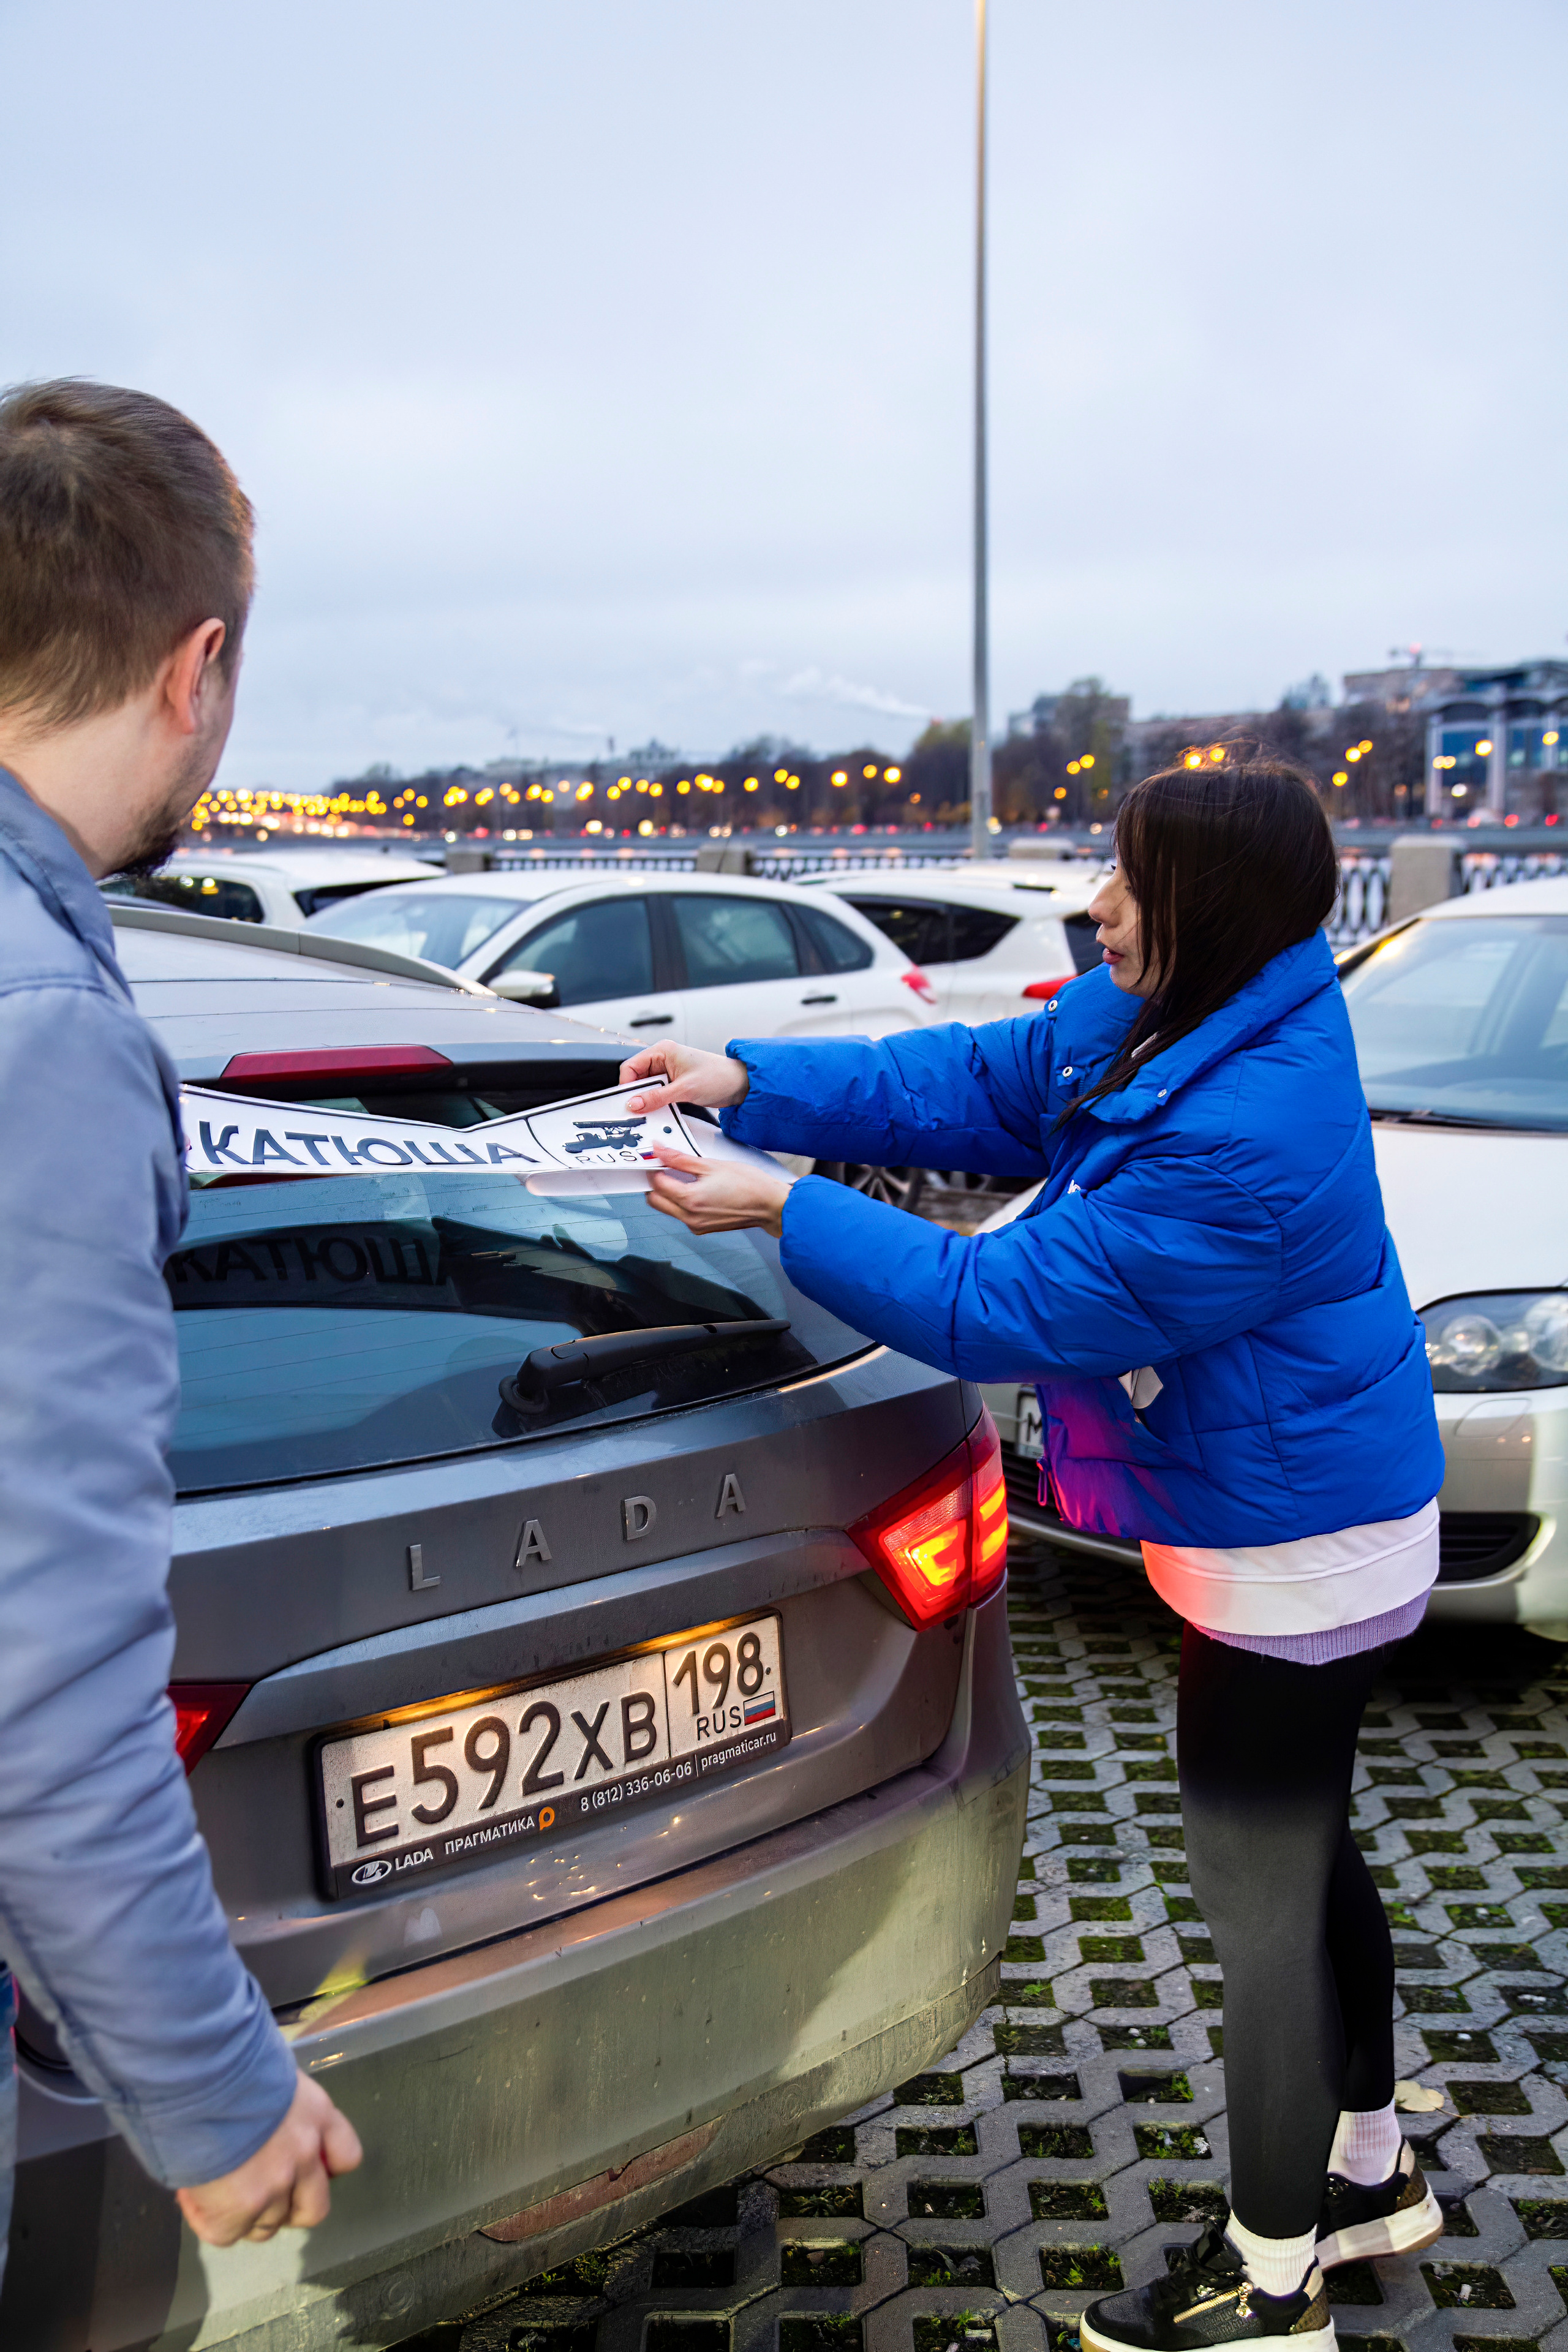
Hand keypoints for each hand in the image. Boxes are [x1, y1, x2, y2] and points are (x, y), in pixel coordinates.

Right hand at [175, 2068, 362, 2246]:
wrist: (205, 2071)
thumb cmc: (231, 2058)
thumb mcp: (270, 2073)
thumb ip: (279, 2108)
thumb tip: (259, 2126)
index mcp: (318, 2115)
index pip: (346, 2158)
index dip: (324, 2170)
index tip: (302, 2167)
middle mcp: (307, 2154)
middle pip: (313, 2210)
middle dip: (287, 2209)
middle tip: (256, 2193)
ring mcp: (277, 2184)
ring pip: (268, 2227)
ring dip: (244, 2216)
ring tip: (216, 2191)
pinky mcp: (243, 2207)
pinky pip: (227, 2234)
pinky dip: (208, 2221)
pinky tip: (194, 2197)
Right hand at [619, 1041, 749, 1115]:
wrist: (740, 1084)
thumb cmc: (718, 1076)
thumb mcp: (684, 1089)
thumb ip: (657, 1097)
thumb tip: (634, 1103)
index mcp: (663, 1050)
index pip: (631, 1066)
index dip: (626, 1084)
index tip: (627, 1101)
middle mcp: (663, 1059)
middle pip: (637, 1078)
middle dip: (636, 1095)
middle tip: (636, 1111)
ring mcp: (668, 1073)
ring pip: (646, 1088)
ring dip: (647, 1101)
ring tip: (650, 1112)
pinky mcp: (674, 1085)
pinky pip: (657, 1095)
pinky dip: (656, 1103)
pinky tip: (658, 1111)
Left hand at [645, 1144, 790, 1237]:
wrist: (769, 1205)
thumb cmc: (749, 1185)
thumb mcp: (711, 1165)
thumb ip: (680, 1159)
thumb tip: (660, 1151)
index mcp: (690, 1200)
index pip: (656, 1184)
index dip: (655, 1168)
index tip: (659, 1158)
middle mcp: (689, 1217)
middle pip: (655, 1201)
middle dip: (655, 1184)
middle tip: (665, 1167)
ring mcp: (696, 1225)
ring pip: (667, 1209)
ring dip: (668, 1193)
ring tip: (683, 1177)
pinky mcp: (703, 1228)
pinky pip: (682, 1215)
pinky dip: (681, 1202)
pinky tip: (695, 1189)